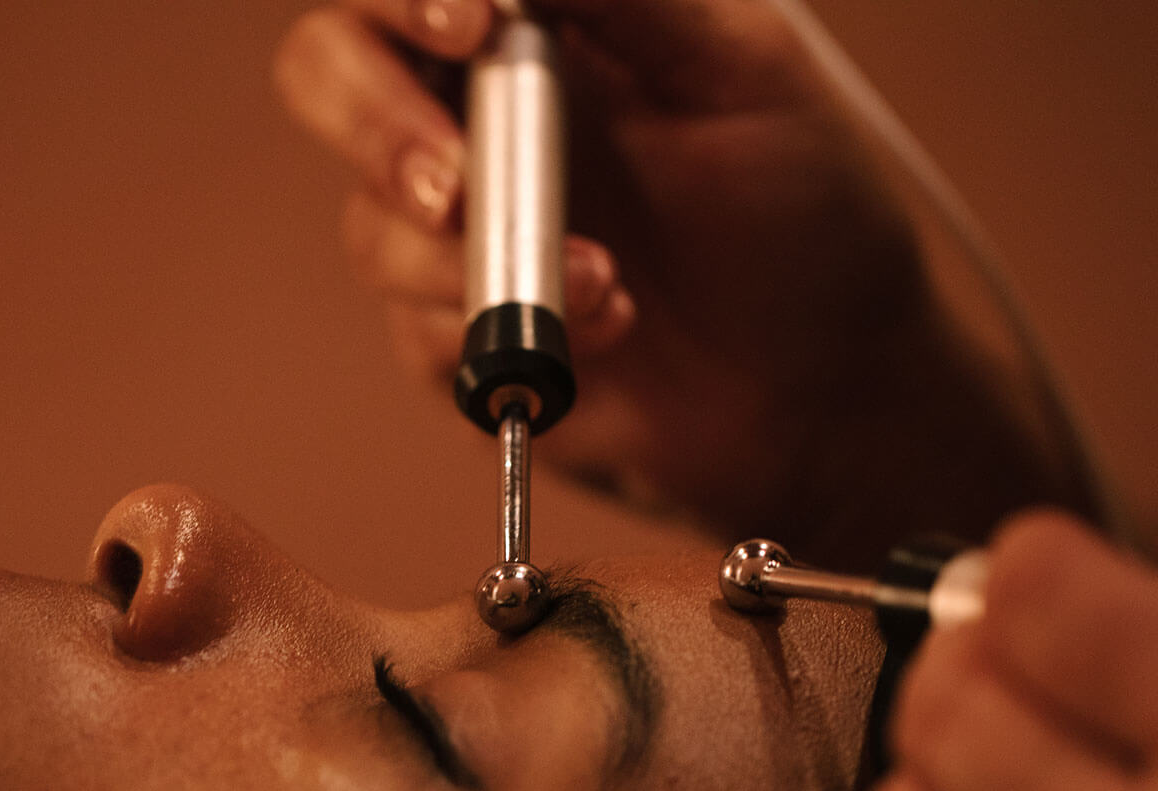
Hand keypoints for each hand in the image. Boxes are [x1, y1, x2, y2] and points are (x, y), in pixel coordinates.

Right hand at [275, 0, 1087, 554]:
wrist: (827, 387)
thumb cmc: (809, 214)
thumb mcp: (740, 66)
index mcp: (538, 31)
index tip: (467, 25)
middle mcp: (479, 120)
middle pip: (330, 78)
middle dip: (376, 127)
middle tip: (454, 188)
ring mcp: (463, 232)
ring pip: (370, 225)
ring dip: (474, 262)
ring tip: (604, 282)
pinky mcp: (460, 338)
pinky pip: (417, 331)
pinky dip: (508, 333)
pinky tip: (606, 332)